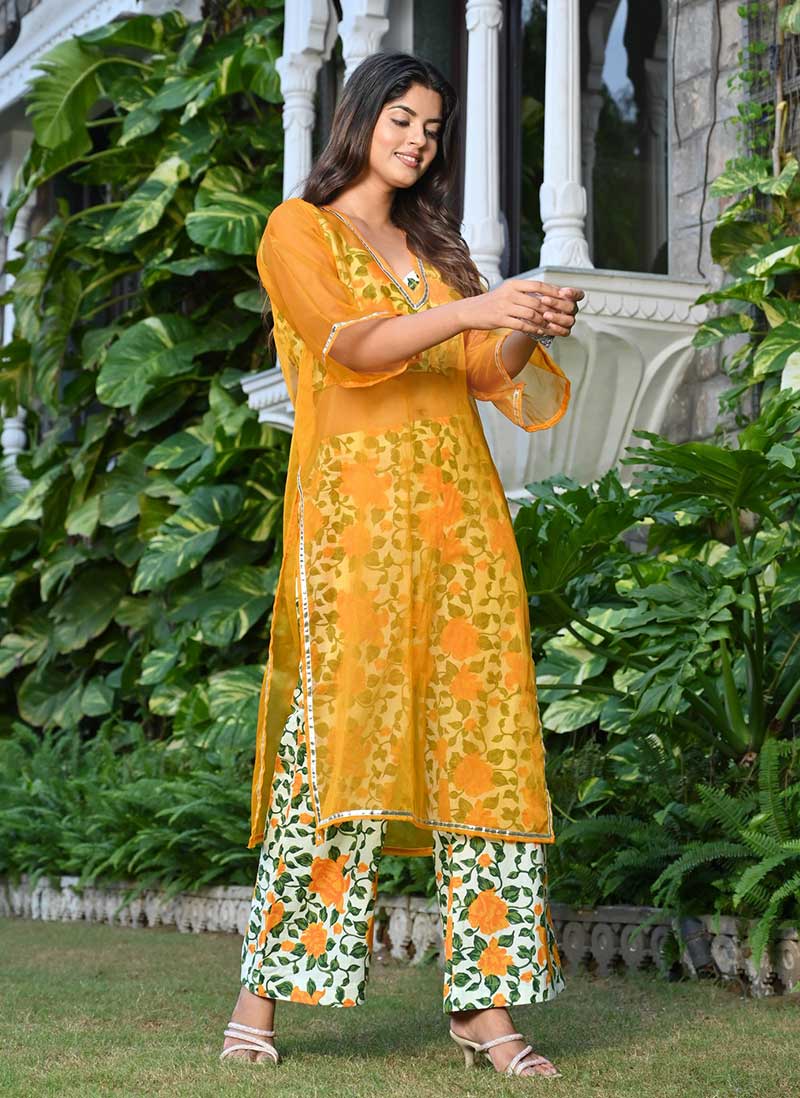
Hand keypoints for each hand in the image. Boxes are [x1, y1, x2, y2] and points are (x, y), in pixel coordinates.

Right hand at [462, 279, 583, 337]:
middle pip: (537, 301)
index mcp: (514, 284)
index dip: (553, 291)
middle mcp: (510, 293)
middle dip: (550, 310)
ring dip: (543, 321)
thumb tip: (546, 294)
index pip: (538, 285)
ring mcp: (505, 306)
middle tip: (560, 316)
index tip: (563, 297)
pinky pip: (521, 325)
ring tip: (550, 326)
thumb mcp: (508, 291)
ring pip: (531, 314)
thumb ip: (525, 291)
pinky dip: (533, 329)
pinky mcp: (500, 319)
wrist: (471, 311)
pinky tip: (539, 332)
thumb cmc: (493, 302)